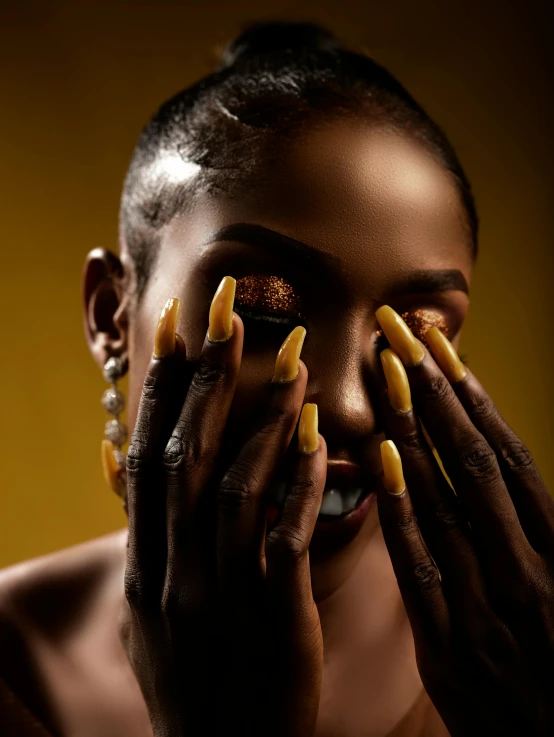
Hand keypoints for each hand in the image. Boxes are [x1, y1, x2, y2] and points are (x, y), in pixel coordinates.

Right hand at [118, 277, 325, 736]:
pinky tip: (318, 440)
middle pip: (187, 456)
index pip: (147, 457)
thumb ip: (149, 535)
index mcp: (146, 565)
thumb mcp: (153, 608)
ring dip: (264, 419)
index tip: (175, 324)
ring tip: (294, 360)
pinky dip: (300, 485)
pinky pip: (284, 541)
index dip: (160, 388)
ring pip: (235, 489)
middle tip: (231, 309)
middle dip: (208, 377)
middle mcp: (172, 573)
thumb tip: (127, 462)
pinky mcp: (273, 622)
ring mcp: (220, 598)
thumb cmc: (195, 678)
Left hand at [374, 305, 553, 736]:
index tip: (437, 341)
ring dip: (413, 429)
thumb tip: (493, 454)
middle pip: (474, 458)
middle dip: (436, 388)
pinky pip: (424, 567)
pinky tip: (379, 459)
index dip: (471, 392)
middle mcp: (530, 568)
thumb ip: (530, 527)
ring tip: (385, 371)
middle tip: (398, 330)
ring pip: (448, 500)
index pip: (507, 452)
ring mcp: (492, 606)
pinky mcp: (454, 647)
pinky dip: (403, 511)